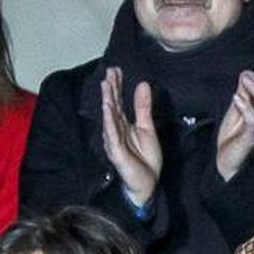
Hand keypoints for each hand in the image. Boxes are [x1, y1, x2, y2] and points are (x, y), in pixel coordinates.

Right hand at [100, 67, 161, 205]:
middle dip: (110, 89)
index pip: (118, 101)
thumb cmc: (145, 159)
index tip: (116, 70)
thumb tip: (142, 84)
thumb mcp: (147, 128)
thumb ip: (143, 107)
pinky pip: (112, 134)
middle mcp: (116, 131)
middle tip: (109, 72)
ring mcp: (114, 141)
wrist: (147, 183)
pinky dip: (109, 122)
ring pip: (109, 118)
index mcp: (123, 124)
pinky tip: (108, 110)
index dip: (117, 86)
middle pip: (112, 106)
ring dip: (107, 102)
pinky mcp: (117, 152)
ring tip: (106, 86)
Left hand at [215, 70, 253, 180]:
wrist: (226, 164)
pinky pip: (253, 121)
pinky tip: (237, 99)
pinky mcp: (251, 138)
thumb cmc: (232, 139)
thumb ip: (241, 96)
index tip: (247, 73)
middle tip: (247, 75)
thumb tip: (246, 74)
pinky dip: (247, 108)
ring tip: (245, 82)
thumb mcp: (234, 113)